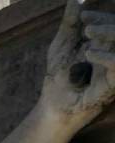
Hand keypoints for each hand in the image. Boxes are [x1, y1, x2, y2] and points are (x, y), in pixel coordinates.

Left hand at [41, 1, 114, 128]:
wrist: (54, 105)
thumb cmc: (59, 74)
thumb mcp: (63, 44)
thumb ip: (70, 23)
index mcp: (106, 43)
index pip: (113, 24)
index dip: (101, 17)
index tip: (83, 16)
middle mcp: (114, 55)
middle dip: (108, 23)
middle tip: (87, 25)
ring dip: (110, 34)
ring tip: (88, 32)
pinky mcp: (113, 85)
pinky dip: (108, 58)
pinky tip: (90, 53)